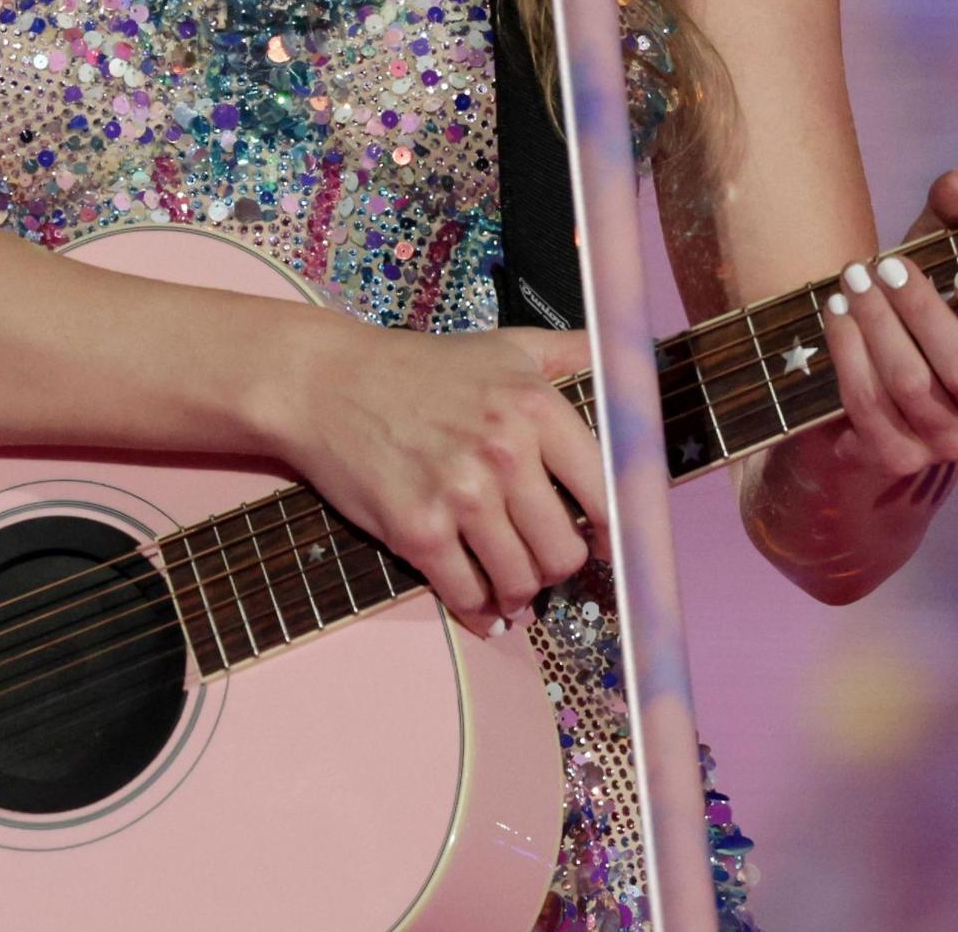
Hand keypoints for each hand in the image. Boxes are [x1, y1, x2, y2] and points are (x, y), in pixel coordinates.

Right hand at [259, 319, 609, 636]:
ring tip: (515, 590)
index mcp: (536, 407)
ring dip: (521, 594)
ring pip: (522, 580)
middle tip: (545, 565)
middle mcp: (505, 452)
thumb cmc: (420, 367)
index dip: (610, 531)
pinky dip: (479, 611)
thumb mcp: (505, 346)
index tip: (602, 544)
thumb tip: (630, 361)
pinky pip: (467, 594)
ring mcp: (461, 495)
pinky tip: (484, 609)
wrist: (327, 383)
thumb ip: (572, 352)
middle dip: (558, 567)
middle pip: (565, 551)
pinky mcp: (419, 531)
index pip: (605, 494)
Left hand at [815, 167, 957, 488]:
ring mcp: (944, 443)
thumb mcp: (936, 254)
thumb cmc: (916, 306)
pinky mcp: (892, 457)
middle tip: (887, 266)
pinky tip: (835, 313)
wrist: (863, 385)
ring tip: (852, 279)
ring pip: (911, 384)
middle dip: (922, 310)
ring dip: (876, 324)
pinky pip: (867, 405)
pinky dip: (847, 353)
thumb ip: (955, 215)